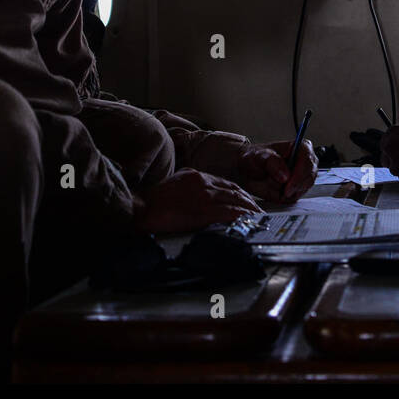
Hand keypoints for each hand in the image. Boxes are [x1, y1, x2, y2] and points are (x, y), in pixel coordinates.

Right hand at [133, 169, 261, 233]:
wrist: (139, 209)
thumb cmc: (151, 203)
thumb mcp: (172, 185)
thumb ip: (188, 187)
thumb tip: (199, 199)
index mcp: (195, 175)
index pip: (225, 183)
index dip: (239, 193)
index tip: (247, 201)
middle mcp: (203, 182)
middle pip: (234, 190)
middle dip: (248, 201)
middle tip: (259, 211)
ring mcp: (205, 195)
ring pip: (235, 201)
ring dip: (250, 210)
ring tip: (259, 219)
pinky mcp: (204, 210)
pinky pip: (230, 213)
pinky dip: (242, 218)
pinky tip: (249, 223)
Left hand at [236, 140, 316, 202]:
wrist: (247, 170)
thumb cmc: (255, 158)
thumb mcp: (259, 156)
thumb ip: (272, 163)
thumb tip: (285, 176)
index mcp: (300, 148)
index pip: (308, 160)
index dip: (301, 173)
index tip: (289, 183)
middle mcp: (304, 162)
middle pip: (310, 176)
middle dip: (296, 185)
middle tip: (283, 191)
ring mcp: (302, 176)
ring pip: (304, 188)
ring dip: (290, 191)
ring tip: (274, 186)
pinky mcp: (297, 189)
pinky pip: (297, 196)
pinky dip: (287, 197)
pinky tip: (277, 192)